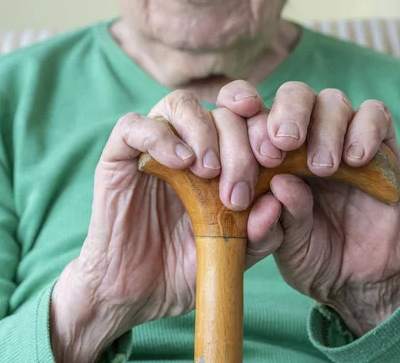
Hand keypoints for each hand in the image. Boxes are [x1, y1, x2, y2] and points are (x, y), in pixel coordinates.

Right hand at [49, 81, 282, 362]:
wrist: (140, 294)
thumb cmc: (190, 266)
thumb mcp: (236, 253)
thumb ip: (262, 231)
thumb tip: (280, 200)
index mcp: (225, 160)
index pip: (249, 121)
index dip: (265, 128)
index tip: (276, 157)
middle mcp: (192, 145)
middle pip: (220, 113)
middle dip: (238, 145)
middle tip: (237, 190)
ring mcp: (156, 147)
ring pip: (180, 105)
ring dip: (202, 131)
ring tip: (208, 172)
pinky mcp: (120, 156)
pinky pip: (134, 126)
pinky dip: (160, 136)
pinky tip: (179, 164)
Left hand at [229, 81, 399, 336]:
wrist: (357, 275)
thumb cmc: (309, 252)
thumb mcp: (282, 243)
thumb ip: (274, 220)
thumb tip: (277, 185)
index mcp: (268, 151)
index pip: (250, 109)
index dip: (240, 100)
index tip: (237, 114)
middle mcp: (304, 136)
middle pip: (294, 93)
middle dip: (287, 113)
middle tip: (284, 143)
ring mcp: (342, 137)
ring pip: (332, 101)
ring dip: (325, 128)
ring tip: (322, 167)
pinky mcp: (379, 146)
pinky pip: (376, 117)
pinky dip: (365, 130)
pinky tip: (355, 160)